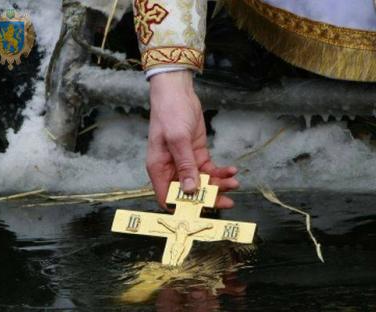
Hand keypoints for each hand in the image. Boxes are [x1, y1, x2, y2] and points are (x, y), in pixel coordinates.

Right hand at [147, 71, 238, 208]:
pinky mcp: (197, 155)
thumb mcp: (177, 139)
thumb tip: (190, 190)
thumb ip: (185, 165)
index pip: (167, 197)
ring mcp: (185, 162)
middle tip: (227, 200)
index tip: (202, 211)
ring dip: (218, 184)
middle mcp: (171, 169)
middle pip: (189, 193)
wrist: (178, 93)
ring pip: (202, 182)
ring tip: (233, 182)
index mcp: (160, 169)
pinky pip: (210, 170)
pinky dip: (221, 172)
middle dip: (208, 198)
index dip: (183, 207)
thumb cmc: (170, 113)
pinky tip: (231, 170)